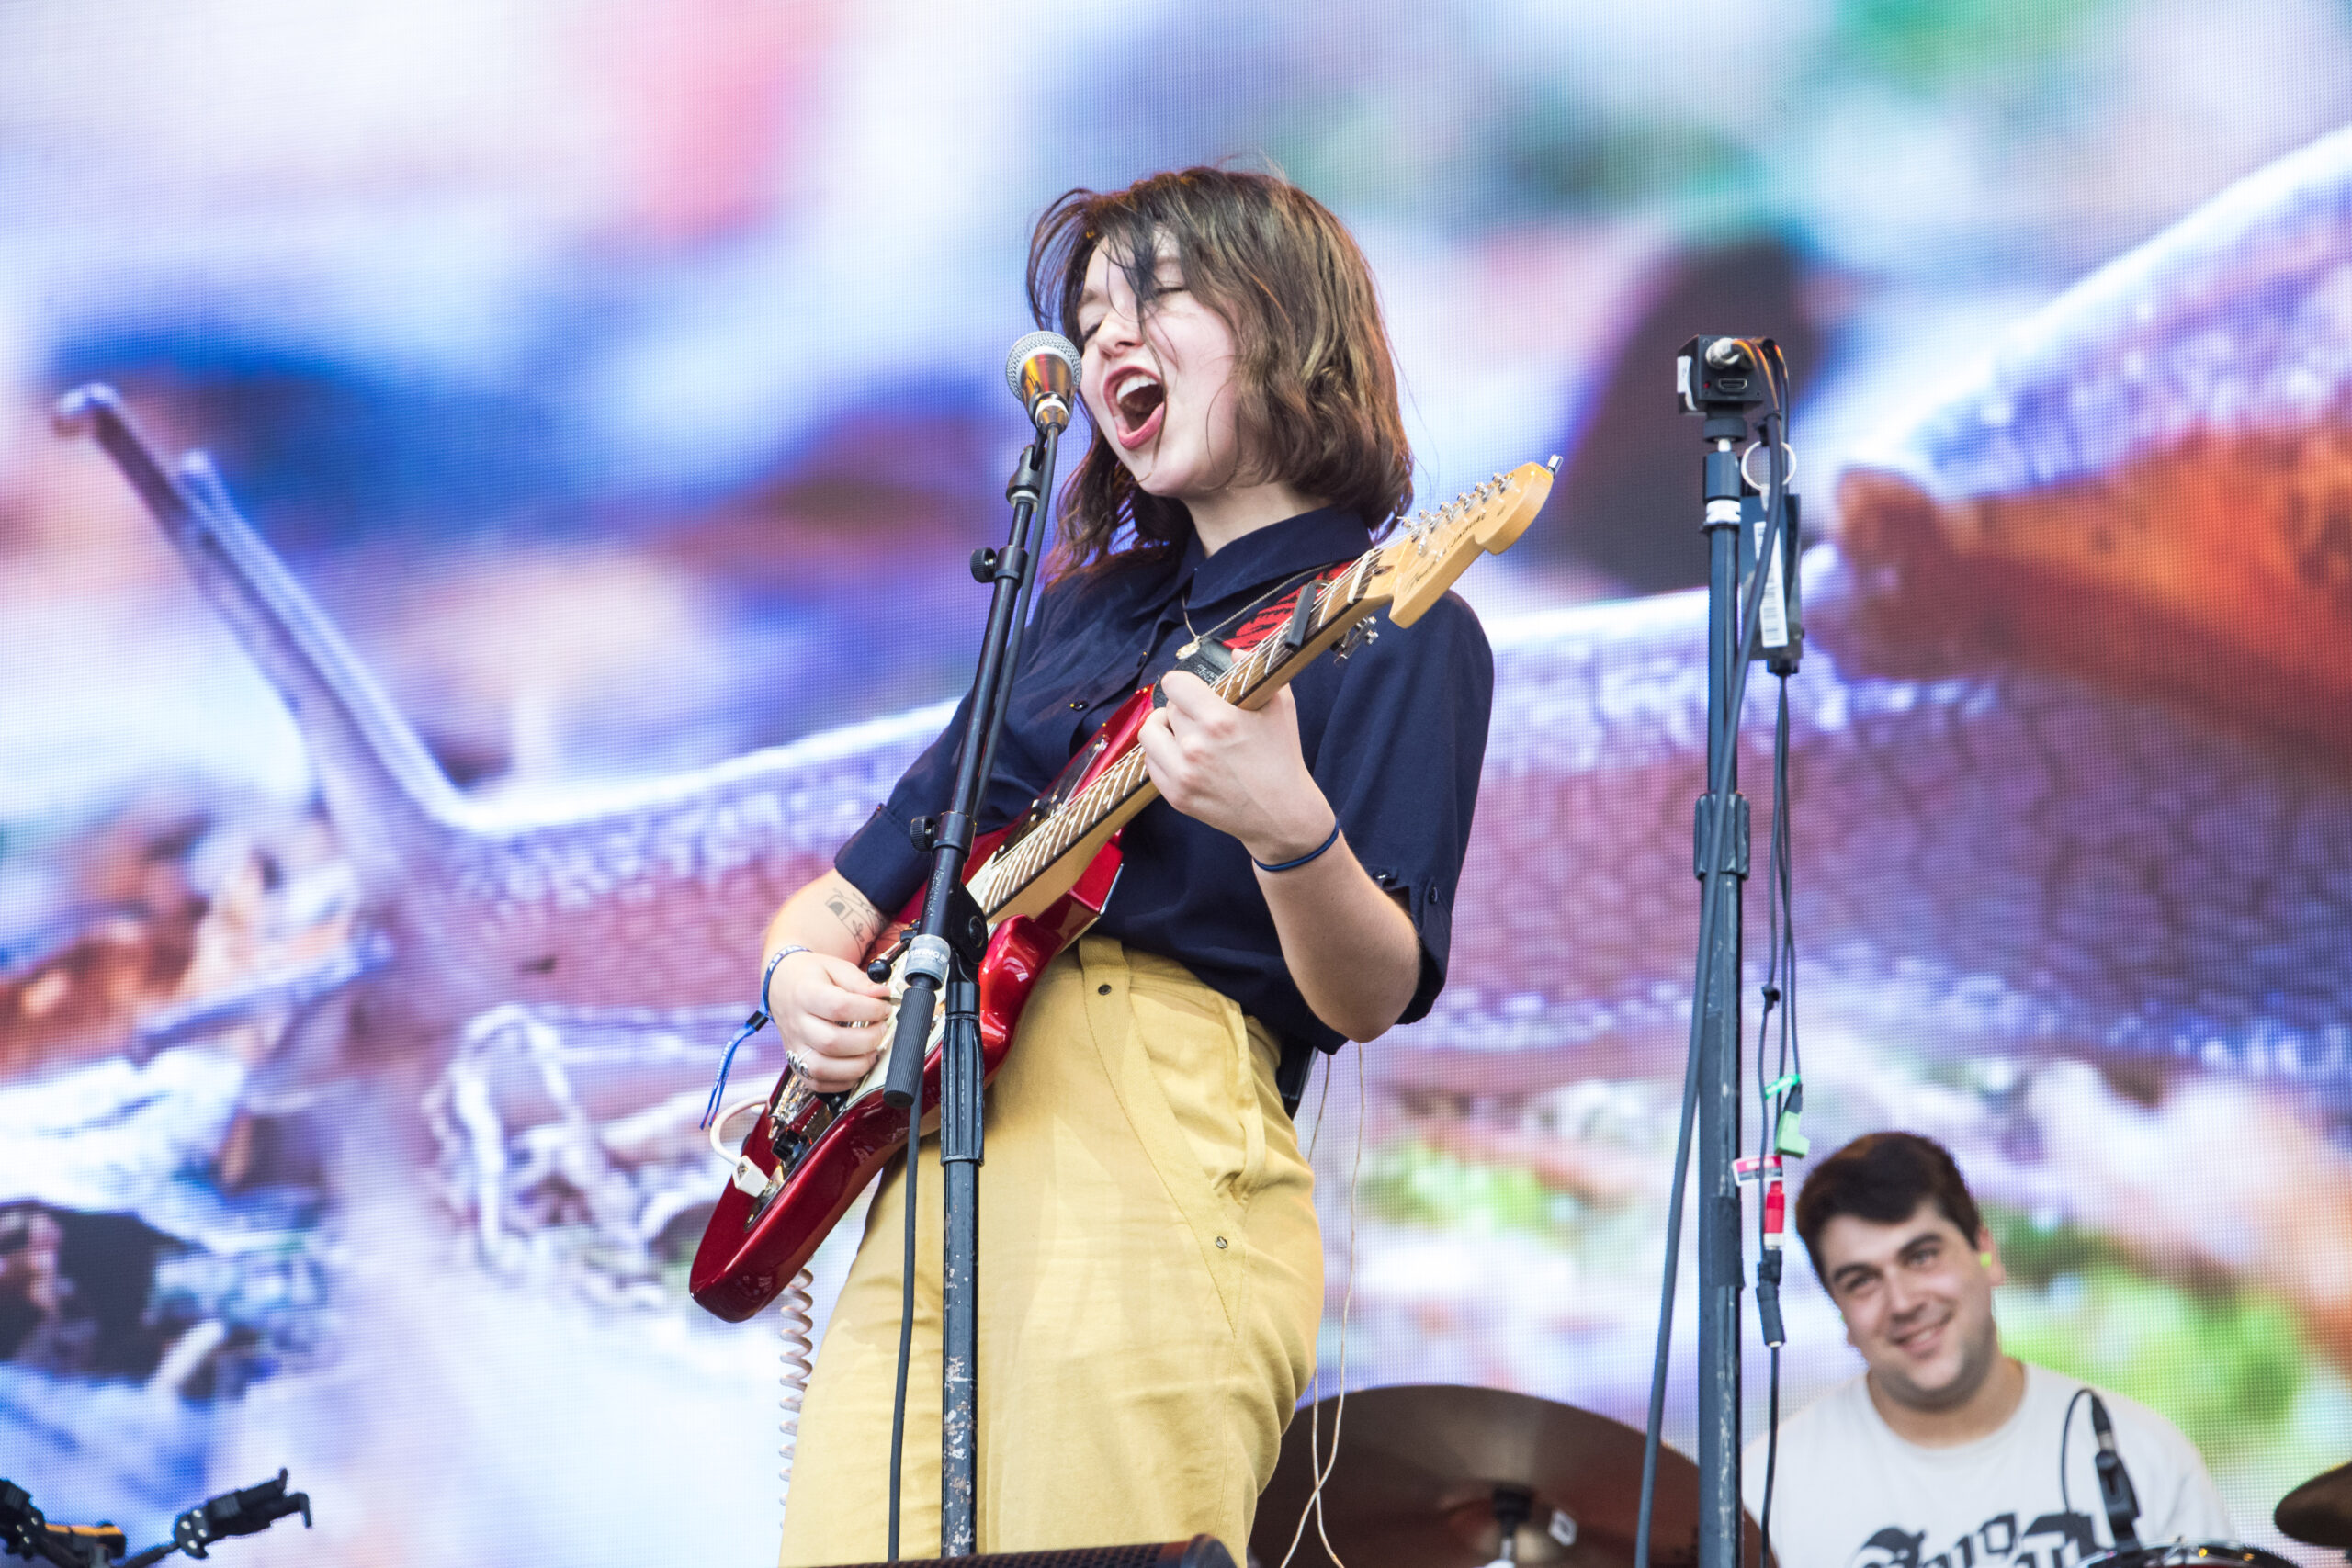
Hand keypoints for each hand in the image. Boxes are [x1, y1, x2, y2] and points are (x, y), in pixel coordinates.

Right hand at [769, 949, 893, 1092]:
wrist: (782, 985)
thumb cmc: (811, 977)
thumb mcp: (835, 967)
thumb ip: (859, 981)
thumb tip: (882, 995)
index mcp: (806, 994)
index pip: (839, 1007)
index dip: (869, 1010)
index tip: (884, 1008)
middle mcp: (797, 1023)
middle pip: (832, 1042)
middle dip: (867, 1039)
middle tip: (880, 1029)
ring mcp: (794, 1047)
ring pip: (822, 1069)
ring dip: (856, 1065)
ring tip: (871, 1051)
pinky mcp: (796, 1064)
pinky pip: (817, 1083)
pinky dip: (842, 1081)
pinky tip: (856, 1065)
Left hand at [1137, 671, 1334, 861]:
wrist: (1282, 814)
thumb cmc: (1282, 758)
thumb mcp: (1280, 706)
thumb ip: (1254, 672)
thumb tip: (1233, 652)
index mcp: (1219, 720)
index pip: (1174, 684)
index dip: (1182, 683)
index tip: (1191, 689)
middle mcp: (1196, 746)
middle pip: (1167, 708)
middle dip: (1183, 709)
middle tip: (1200, 717)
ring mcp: (1183, 773)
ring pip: (1150, 734)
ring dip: (1163, 729)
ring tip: (1180, 731)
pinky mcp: (1176, 796)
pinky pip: (1150, 763)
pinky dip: (1161, 755)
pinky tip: (1180, 755)